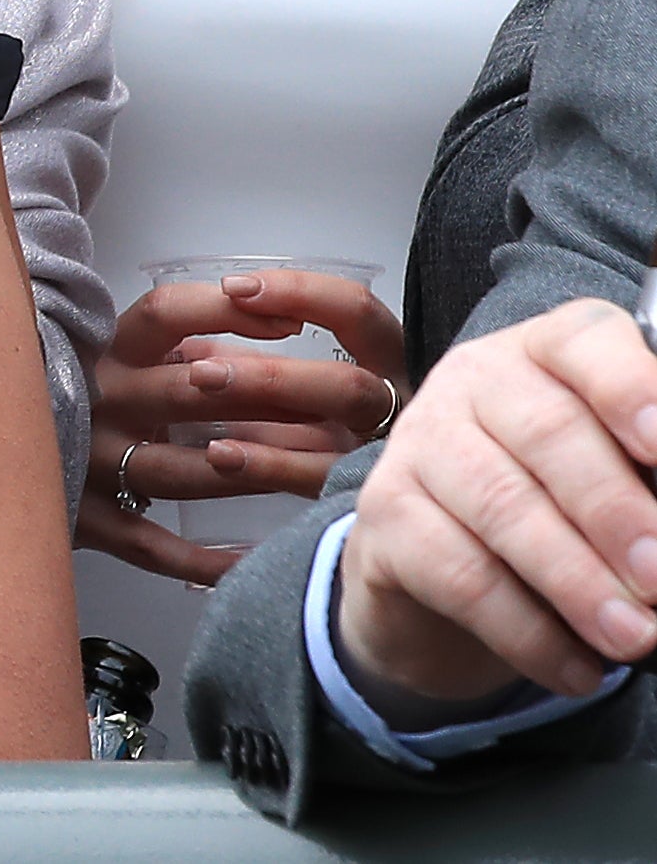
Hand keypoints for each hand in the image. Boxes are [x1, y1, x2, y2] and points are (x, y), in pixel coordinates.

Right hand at [80, 265, 410, 581]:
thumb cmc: (75, 395)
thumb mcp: (114, 354)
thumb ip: (174, 344)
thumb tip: (269, 328)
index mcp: (104, 350)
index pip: (165, 313)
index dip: (227, 314)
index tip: (290, 322)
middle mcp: (96, 400)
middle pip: (190, 392)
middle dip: (269, 397)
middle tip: (336, 405)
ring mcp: (88, 461)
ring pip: (179, 471)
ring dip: (249, 472)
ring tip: (311, 473)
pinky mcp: (85, 518)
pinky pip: (151, 546)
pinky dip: (202, 560)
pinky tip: (249, 561)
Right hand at [337, 298, 656, 710]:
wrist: (442, 570)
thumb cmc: (559, 511)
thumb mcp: (617, 483)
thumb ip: (650, 487)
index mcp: (547, 355)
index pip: (583, 343)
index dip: (628, 387)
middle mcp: (476, 381)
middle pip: (549, 433)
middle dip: (616, 514)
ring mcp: (420, 442)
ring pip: (503, 506)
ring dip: (578, 584)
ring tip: (635, 639)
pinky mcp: (384, 512)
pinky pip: (459, 574)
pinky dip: (529, 632)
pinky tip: (579, 669)